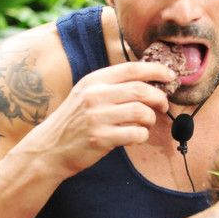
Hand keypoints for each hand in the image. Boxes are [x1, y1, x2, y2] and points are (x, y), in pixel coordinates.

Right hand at [24, 61, 174, 176]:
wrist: (49, 148)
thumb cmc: (74, 121)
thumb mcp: (86, 95)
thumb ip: (112, 87)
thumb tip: (149, 82)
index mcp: (94, 81)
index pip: (131, 69)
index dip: (155, 70)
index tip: (169, 75)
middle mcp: (95, 95)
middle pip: (141, 90)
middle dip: (159, 97)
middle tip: (163, 105)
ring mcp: (97, 117)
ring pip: (142, 112)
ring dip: (150, 119)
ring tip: (145, 124)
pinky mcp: (101, 138)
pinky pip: (136, 134)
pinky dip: (142, 136)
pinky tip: (135, 137)